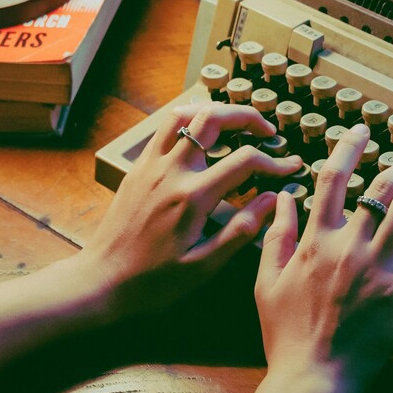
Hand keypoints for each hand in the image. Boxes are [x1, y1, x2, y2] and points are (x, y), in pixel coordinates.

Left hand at [78, 102, 302, 318]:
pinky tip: (202, 136)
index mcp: (192, 197)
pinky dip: (188, 121)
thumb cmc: (153, 281)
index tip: (291, 168)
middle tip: (268, 132)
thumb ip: (241, 230)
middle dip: (247, 117)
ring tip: (236, 124)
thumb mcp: (203, 267)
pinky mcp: (138, 168)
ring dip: (214, 111)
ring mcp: (150, 165)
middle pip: (212, 118)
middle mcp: (171, 172)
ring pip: (184, 114)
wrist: (101, 280)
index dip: (275, 162)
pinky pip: (164, 129)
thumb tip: (271, 200)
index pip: (244, 161)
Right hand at [255, 123, 392, 392]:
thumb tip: (283, 198)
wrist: (310, 377)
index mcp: (314, 240)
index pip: (332, 179)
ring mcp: (377, 268)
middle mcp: (348, 246)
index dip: (348, 148)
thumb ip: (276, 235)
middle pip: (381, 188)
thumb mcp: (267, 280)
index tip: (362, 130)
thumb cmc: (286, 334)